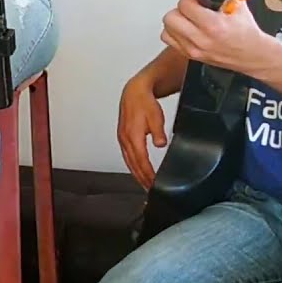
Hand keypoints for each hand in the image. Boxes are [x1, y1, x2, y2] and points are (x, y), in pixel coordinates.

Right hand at [117, 73, 166, 189]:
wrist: (134, 92)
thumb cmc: (144, 103)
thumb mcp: (156, 116)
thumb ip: (158, 131)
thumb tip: (160, 144)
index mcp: (132, 135)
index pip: (141, 160)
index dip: (148, 174)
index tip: (154, 184)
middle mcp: (125, 139)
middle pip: (133, 164)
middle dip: (142, 178)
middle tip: (150, 190)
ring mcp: (122, 138)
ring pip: (129, 161)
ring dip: (136, 174)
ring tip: (144, 184)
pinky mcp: (123, 137)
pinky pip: (127, 156)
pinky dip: (132, 166)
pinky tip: (137, 170)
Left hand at [159, 0, 273, 74]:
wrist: (253, 54)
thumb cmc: (246, 31)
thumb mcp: (238, 3)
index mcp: (213, 25)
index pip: (185, 4)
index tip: (199, 0)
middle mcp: (200, 39)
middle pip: (170, 17)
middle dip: (181, 10)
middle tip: (193, 10)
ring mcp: (193, 49)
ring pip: (166, 29)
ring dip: (176, 22)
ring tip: (190, 20)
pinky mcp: (190, 55)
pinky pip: (169, 40)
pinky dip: (174, 33)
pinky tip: (187, 30)